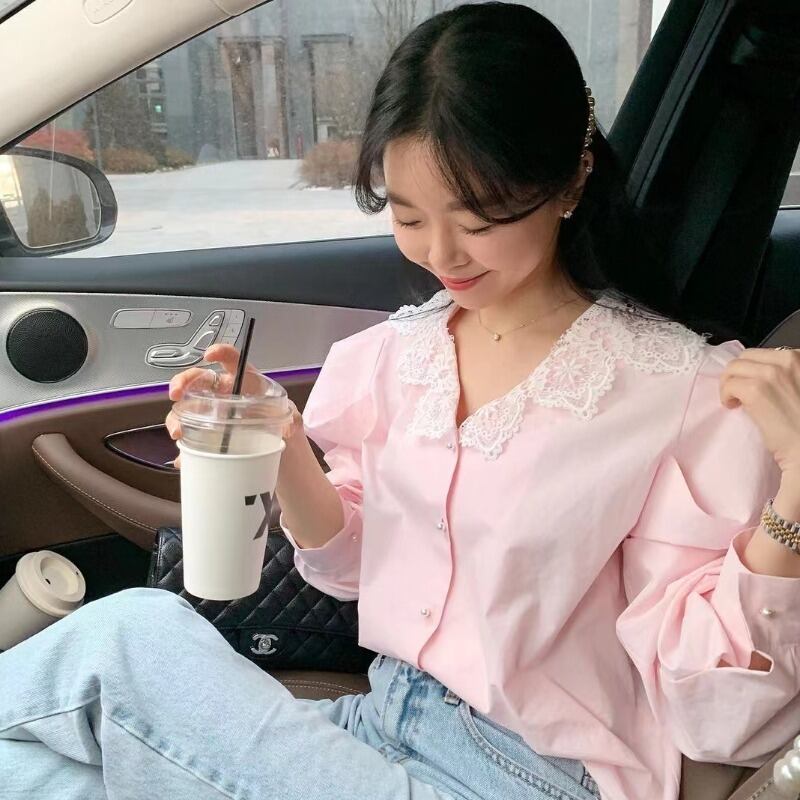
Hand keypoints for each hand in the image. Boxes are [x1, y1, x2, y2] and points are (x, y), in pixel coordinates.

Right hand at [164, 343, 302, 468]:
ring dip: (176, 418)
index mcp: (246, 382)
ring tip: (178, 431)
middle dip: (183, 382)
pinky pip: (190, 439)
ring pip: (187, 409)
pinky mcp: (208, 436)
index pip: (233, 361)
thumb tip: (289, 426)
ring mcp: (213, 415)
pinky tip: (182, 459)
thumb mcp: (291, 419)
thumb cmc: (282, 426)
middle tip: (176, 393)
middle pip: (198, 380)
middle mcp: (225, 394)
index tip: (210, 355)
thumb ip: (292, 418)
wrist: (280, 452)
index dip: (221, 353)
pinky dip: (184, 450)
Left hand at [719, 347, 799, 474]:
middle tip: (740, 392)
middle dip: (738, 374)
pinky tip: (733, 406)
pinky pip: (728, 384)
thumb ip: (785, 374)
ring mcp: (770, 374)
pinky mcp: (755, 390)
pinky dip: (725, 396)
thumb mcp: (799, 386)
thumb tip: (758, 371)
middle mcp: (788, 360)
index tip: (754, 384)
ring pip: (733, 368)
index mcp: (799, 357)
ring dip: (729, 384)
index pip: (763, 353)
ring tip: (736, 400)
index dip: (753, 369)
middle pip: (745, 356)